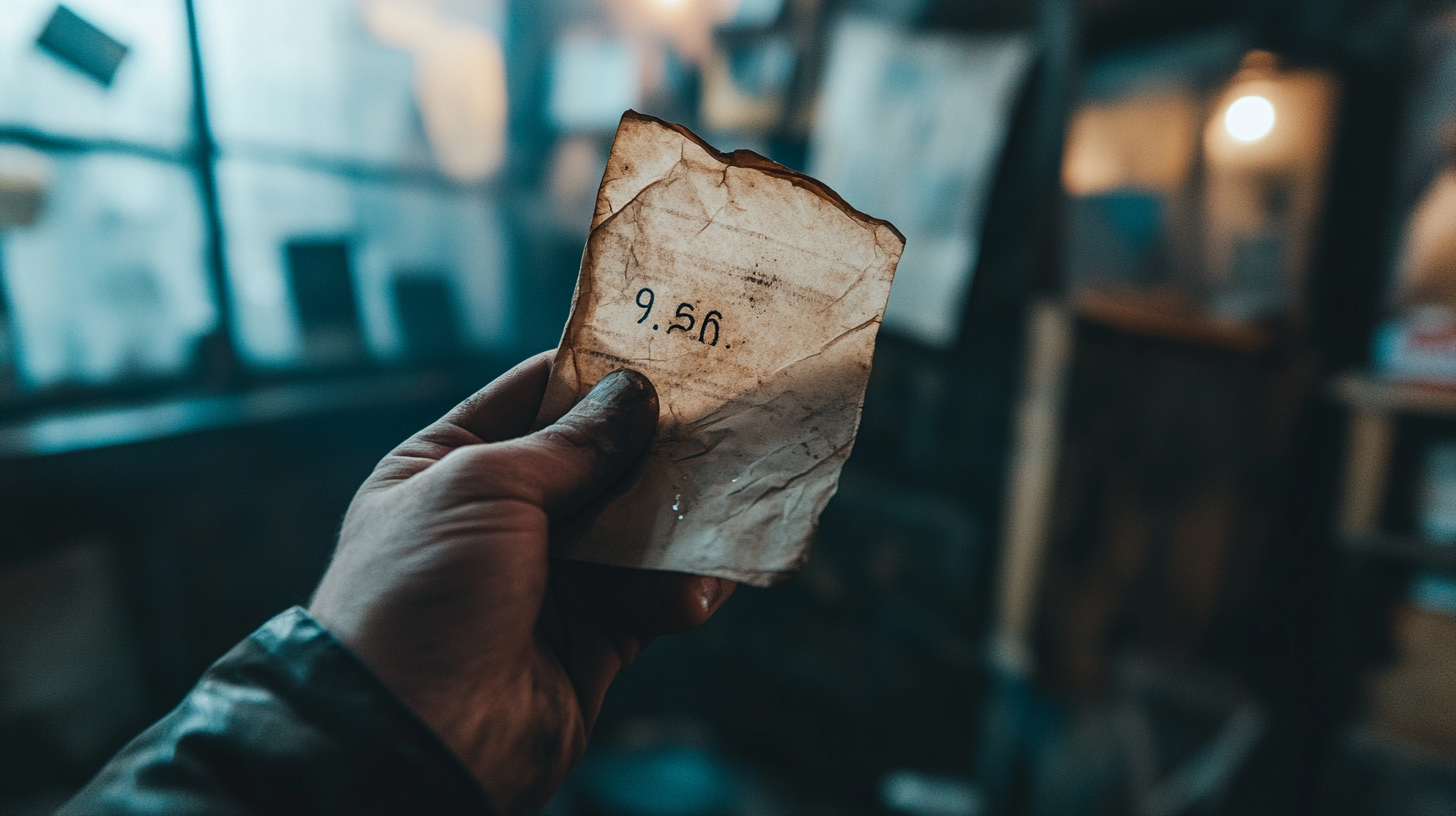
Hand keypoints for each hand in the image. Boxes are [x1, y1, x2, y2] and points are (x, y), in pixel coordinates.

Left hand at [309, 352, 734, 814]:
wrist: (416, 736)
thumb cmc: (422, 593)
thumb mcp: (483, 488)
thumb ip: (569, 445)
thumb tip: (634, 395)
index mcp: (450, 466)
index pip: (532, 395)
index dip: (595, 370)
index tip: (664, 349)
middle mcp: (502, 518)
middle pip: (597, 461)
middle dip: (654, 445)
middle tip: (721, 419)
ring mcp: (548, 578)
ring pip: (634, 528)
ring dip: (677, 519)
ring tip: (724, 501)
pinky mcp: (591, 637)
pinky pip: (649, 596)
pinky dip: (678, 588)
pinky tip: (699, 586)